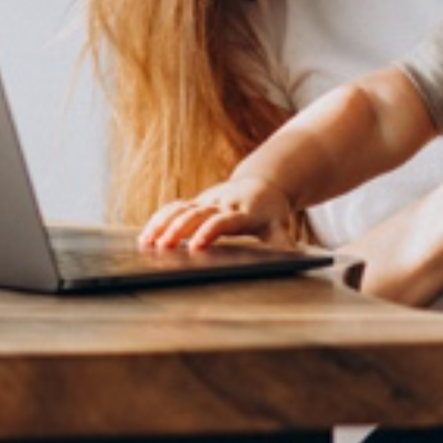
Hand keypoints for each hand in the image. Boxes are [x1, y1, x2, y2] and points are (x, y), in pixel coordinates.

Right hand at [138, 176, 292, 250]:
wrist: (265, 183)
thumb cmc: (272, 211)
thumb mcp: (280, 227)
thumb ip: (283, 243)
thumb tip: (296, 258)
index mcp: (241, 212)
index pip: (222, 221)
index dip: (209, 231)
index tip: (196, 245)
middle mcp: (221, 204)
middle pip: (195, 214)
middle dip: (178, 230)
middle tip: (162, 247)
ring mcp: (206, 201)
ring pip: (180, 208)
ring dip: (162, 224)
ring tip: (146, 243)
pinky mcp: (197, 202)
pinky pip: (174, 208)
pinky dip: (159, 220)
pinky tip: (145, 236)